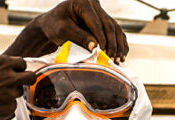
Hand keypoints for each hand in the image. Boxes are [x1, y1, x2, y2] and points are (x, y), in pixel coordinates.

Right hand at [0, 52, 35, 119]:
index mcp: (0, 63)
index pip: (22, 62)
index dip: (18, 67)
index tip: (15, 71)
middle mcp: (9, 78)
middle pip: (30, 77)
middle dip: (25, 79)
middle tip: (18, 83)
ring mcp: (11, 94)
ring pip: (19, 92)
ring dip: (11, 93)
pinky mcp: (9, 109)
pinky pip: (12, 106)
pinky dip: (4, 105)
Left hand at [13, 0, 128, 61]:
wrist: (52, 25)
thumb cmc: (54, 25)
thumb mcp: (64, 31)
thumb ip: (80, 37)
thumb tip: (95, 47)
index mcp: (83, 2)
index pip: (97, 22)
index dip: (102, 39)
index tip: (104, 53)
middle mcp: (94, 4)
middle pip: (109, 26)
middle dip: (112, 44)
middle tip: (112, 59)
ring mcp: (100, 12)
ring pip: (116, 29)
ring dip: (118, 46)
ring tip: (118, 60)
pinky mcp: (103, 21)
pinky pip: (116, 32)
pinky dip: (120, 44)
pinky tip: (121, 55)